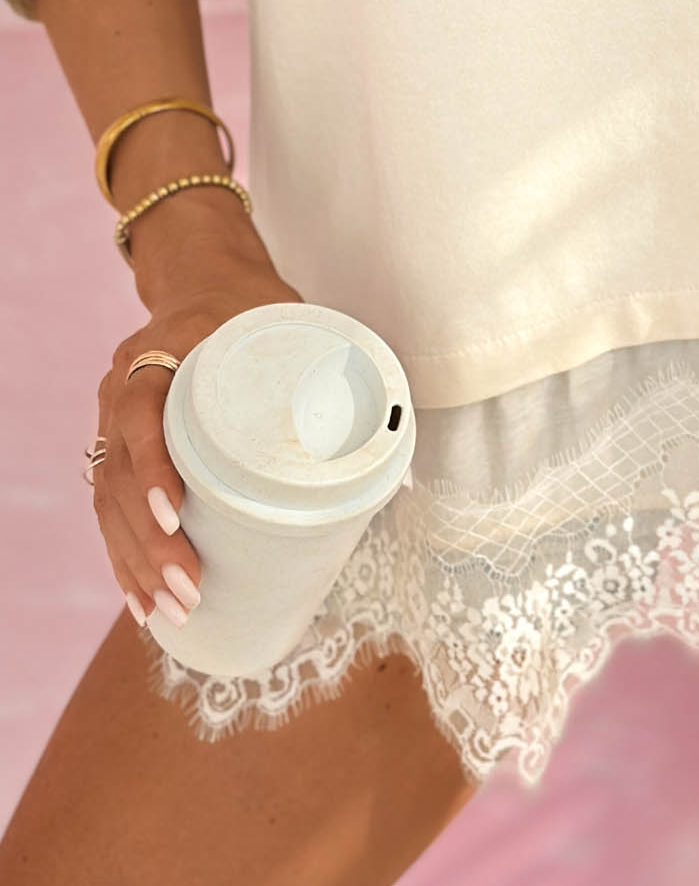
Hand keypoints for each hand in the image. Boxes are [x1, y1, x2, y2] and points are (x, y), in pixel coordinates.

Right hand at [91, 258, 303, 631]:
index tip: (176, 513)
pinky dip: (122, 551)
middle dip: (148, 541)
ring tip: (166, 611)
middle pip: (119, 470)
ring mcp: (111, 414)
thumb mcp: (289, 319)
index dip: (153, 464)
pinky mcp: (116, 442)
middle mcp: (124, 382)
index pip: (140, 409)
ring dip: (133, 560)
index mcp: (164, 347)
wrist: (203, 273)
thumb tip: (405, 457)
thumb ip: (335, 374)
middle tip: (188, 589)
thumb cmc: (253, 303)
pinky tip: (140, 596)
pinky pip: (107, 502)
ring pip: (107, 497)